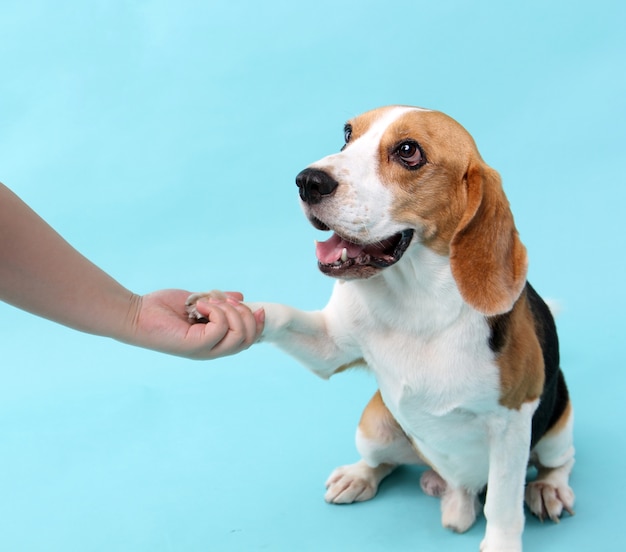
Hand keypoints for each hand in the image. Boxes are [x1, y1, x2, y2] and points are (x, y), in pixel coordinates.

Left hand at [127, 289, 263, 358]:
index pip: (248, 340)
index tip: (257, 307)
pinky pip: (220, 328)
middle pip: (248, 339)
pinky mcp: (195, 346)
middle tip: (227, 301)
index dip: (258, 324)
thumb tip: (241, 298)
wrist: (136, 314)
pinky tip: (198, 305)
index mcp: (215, 342)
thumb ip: (219, 302)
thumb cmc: (162, 309)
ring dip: (230, 312)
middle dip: (246, 315)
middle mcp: (212, 349)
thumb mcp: (198, 301)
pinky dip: (215, 311)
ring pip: (238, 335)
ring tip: (208, 302)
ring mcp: (205, 350)